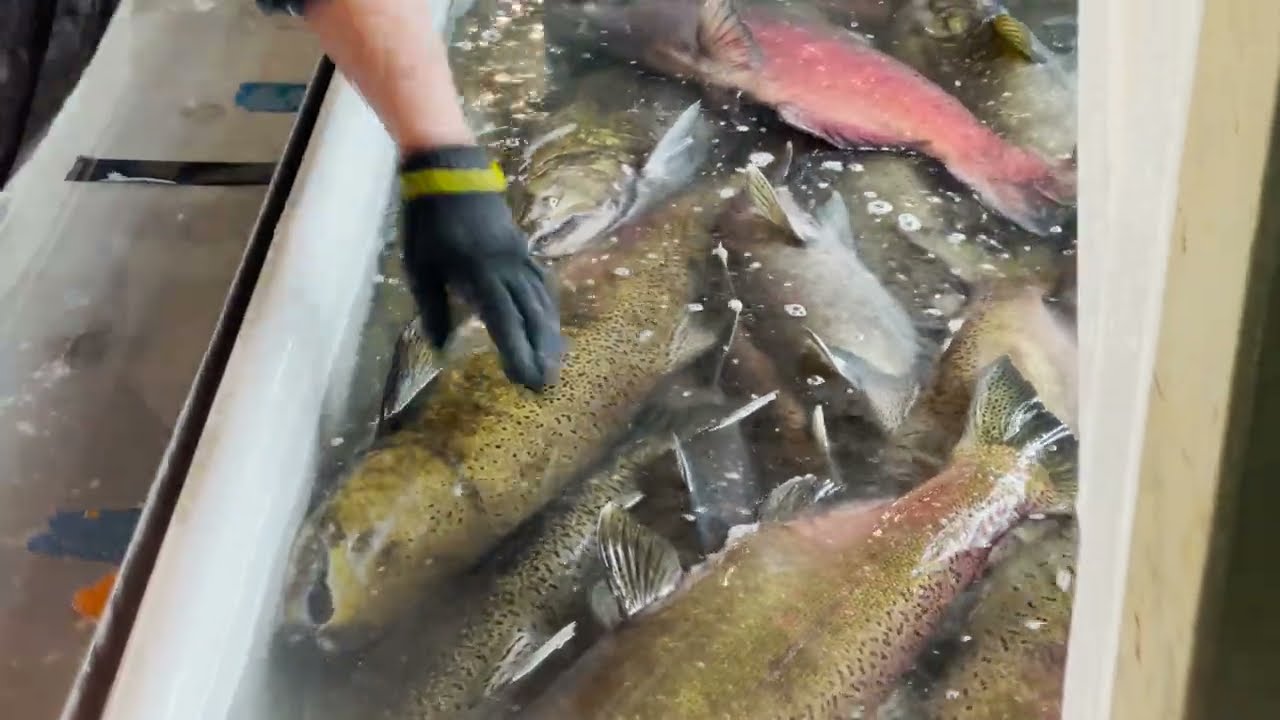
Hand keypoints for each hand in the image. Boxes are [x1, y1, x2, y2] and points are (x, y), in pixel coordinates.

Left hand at [399, 146, 562, 390]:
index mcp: (479, 273)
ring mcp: (518, 257)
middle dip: (539, 351)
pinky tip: (550, 322)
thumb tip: (440, 347)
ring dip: (548, 333)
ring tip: (553, 362)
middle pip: (531, 315)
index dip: (516, 352)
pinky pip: (541, 283)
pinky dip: (547, 307)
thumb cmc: (427, 220)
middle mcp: (507, 268)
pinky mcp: (521, 249)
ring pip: (541, 300)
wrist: (450, 172)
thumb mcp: (419, 266)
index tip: (523, 379)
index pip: (504, 320)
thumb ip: (432, 308)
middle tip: (544, 384)